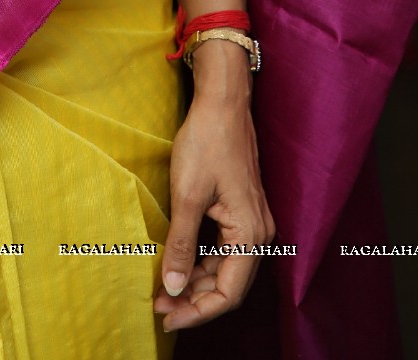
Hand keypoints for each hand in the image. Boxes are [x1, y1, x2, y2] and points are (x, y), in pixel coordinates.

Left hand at [153, 50, 274, 334]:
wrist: (222, 102)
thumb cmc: (207, 142)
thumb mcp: (187, 195)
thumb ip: (181, 245)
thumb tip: (171, 287)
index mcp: (251, 233)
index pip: (229, 293)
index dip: (197, 310)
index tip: (167, 316)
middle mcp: (259, 232)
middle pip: (229, 284)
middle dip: (194, 298)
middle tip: (158, 304)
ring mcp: (251, 221)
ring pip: (225, 268)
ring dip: (196, 281)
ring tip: (163, 288)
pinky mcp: (241, 211)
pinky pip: (224, 249)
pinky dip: (201, 260)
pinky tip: (178, 262)